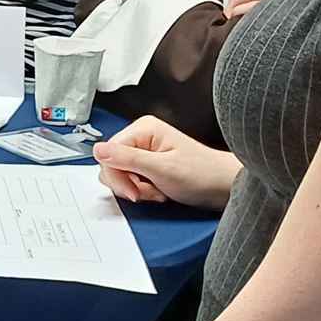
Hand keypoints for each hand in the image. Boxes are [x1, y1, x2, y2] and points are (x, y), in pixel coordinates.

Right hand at [93, 116, 240, 211]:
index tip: (134, 191)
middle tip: (148, 191)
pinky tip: (158, 191)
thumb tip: (98, 150)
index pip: (109, 153)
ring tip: (158, 190)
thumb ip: (128, 159)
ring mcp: (143, 151)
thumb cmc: (203, 174)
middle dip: (128, 184)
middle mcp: (141, 136)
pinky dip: (141, 191)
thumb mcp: (162, 169)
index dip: (118, 176)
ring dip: (136, 189)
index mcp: (143, 129)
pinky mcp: (147, 164)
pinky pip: (129, 180)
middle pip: (111, 164)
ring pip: (119, 175)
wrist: (222, 186)